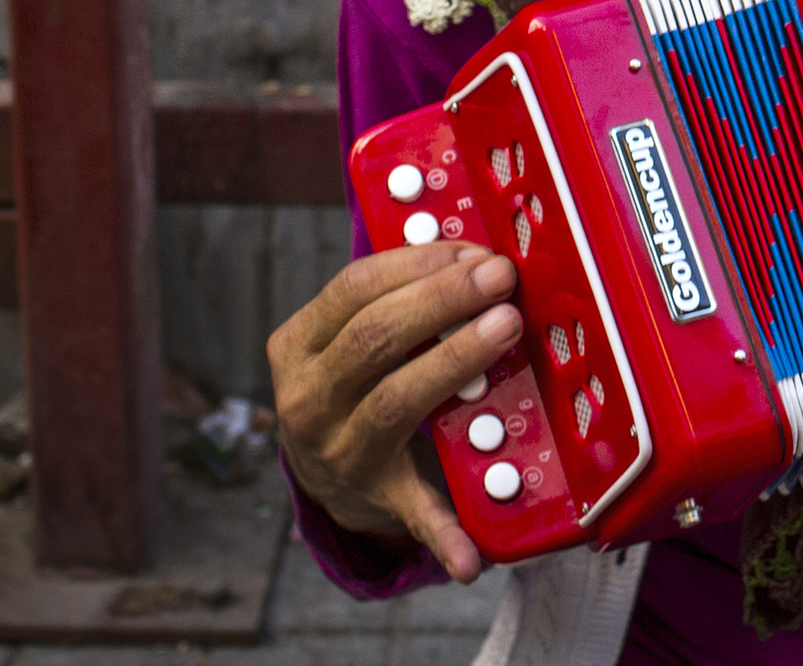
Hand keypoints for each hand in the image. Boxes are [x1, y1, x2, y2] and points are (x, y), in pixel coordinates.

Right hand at [268, 244, 520, 580]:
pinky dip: (445, 533)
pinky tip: (472, 553)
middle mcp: (308, 398)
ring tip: (506, 327)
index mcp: (297, 345)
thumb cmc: (350, 380)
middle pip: (377, 336)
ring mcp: (338, 451)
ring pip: (397, 398)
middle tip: (499, 277)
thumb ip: (389, 297)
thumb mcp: (343, 336)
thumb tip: (466, 251)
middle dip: (444, 299)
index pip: (353, 287)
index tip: (471, 249)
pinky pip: (414, 512)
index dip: (418, 263)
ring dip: (455, 359)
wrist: (321, 472)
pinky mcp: (375, 496)